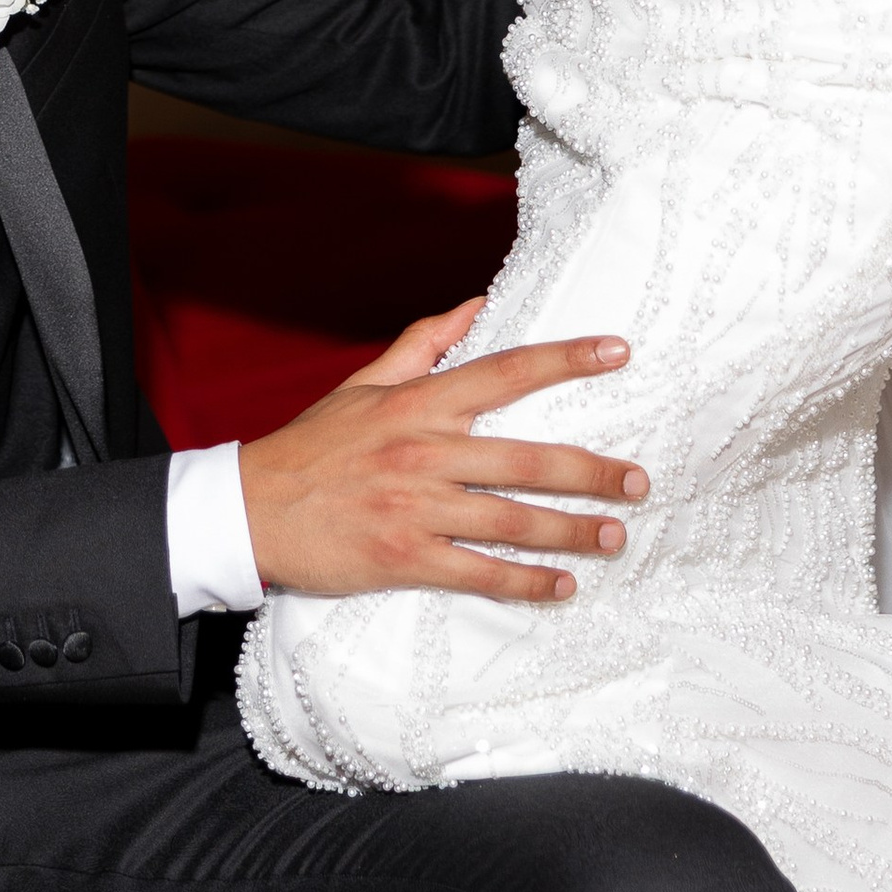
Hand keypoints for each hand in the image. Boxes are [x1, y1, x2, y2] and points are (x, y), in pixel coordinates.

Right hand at [238, 301, 646, 601]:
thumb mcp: (363, 383)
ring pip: (512, 519)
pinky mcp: (406, 558)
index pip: (506, 371)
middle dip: (592, 471)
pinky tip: (562, 586)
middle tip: (639, 481)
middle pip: (527, 458)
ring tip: (616, 536)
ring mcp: (417, 508)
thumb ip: (422, 343)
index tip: (618, 351)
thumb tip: (476, 305)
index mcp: (418, 403)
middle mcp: (425, 452)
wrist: (252, 509)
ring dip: (572, 530)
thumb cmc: (313, 446)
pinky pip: (480, 572)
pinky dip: (526, 581)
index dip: (566, 359)